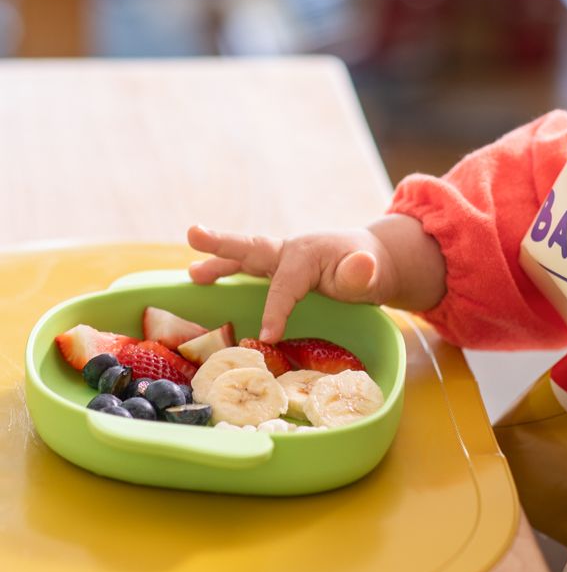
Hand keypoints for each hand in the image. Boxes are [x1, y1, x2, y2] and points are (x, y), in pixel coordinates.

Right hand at [187, 214, 445, 340]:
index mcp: (306, 254)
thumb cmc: (368, 269)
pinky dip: (224, 271)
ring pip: (244, 258)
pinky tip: (201, 280)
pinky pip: (247, 270)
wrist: (371, 261)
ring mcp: (279, 258)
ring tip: (190, 273)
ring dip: (216, 262)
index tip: (267, 338)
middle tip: (193, 233)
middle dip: (222, 244)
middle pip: (252, 249)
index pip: (285, 286)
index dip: (276, 311)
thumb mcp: (371, 274)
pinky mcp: (276, 268)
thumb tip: (362, 264)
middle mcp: (288, 251)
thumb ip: (362, 273)